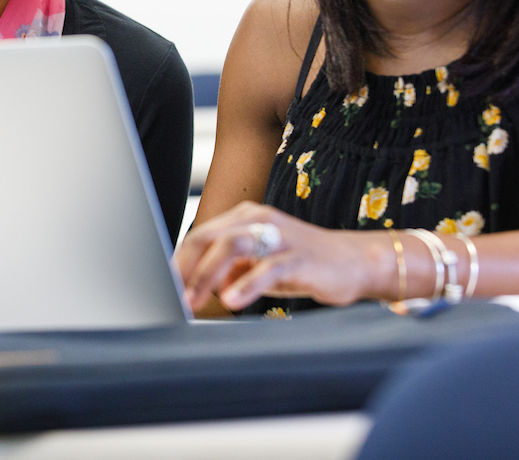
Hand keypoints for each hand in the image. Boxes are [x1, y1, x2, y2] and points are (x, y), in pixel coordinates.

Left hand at [175, 201, 391, 312]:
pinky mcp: (299, 257)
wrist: (353, 262)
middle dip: (187, 268)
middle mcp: (259, 220)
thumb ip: (230, 270)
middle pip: (210, 237)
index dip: (180, 262)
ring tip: (194, 300)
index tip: (165, 287)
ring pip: (233, 246)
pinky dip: (246, 284)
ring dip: (208, 275)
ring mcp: (280, 236)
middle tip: (173, 296)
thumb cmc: (301, 263)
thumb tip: (198, 286)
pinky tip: (232, 301)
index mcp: (246, 218)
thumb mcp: (259, 265)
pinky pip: (268, 268)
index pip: (201, 236)